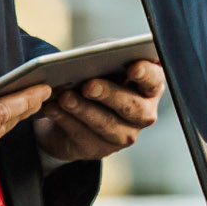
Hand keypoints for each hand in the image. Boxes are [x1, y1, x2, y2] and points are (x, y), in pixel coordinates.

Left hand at [33, 60, 164, 162]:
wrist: (73, 108)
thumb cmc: (95, 75)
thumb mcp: (101, 59)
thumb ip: (105, 56)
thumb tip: (94, 58)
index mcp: (149, 86)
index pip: (154, 80)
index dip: (146, 75)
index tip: (132, 68)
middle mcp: (144, 113)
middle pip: (132, 106)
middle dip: (109, 94)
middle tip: (88, 85)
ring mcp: (124, 135)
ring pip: (106, 124)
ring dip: (83, 109)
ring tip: (64, 97)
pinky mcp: (100, 149)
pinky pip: (82, 136)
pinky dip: (65, 120)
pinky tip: (52, 108)